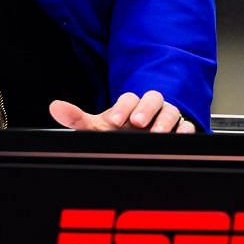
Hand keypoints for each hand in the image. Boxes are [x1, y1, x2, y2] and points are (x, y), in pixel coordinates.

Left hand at [50, 90, 196, 133]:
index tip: (114, 120)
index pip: (129, 98)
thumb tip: (55, 107)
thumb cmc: (120, 134)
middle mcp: (150, 109)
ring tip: (156, 133)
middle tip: (137, 121)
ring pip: (171, 111)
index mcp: (130, 105)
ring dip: (164, 120)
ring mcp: (166, 118)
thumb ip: (77, 118)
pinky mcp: (181, 130)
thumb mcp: (98, 128)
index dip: (122, 107)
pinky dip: (184, 129)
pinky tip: (178, 135)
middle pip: (154, 98)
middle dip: (146, 108)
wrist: (141, 146)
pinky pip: (187, 125)